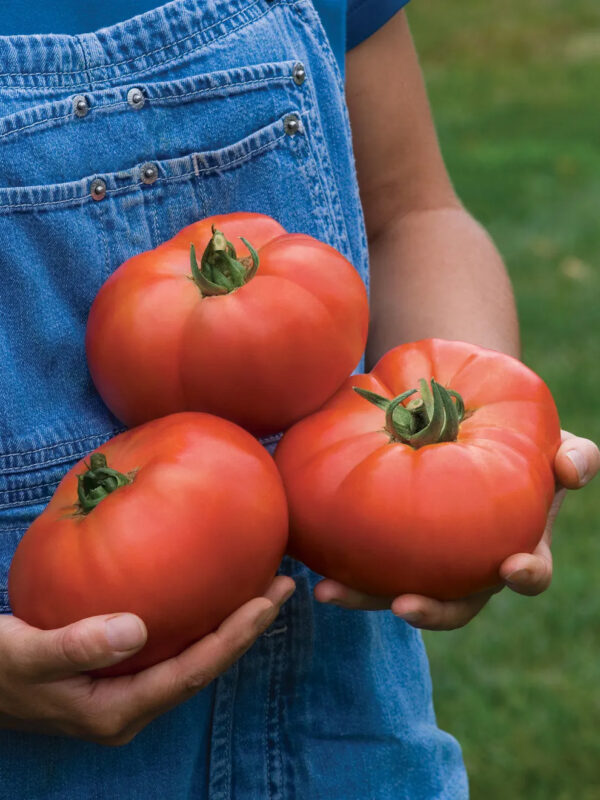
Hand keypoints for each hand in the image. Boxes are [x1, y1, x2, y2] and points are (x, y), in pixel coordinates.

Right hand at [0, 575, 293, 744]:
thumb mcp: (25, 654)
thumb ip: (75, 644)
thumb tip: (135, 629)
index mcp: (116, 712)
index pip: (191, 675)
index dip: (233, 639)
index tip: (266, 602)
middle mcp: (129, 709)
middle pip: (203, 669)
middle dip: (246, 630)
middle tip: (283, 585)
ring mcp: (126, 694)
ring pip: (192, 660)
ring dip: (229, 625)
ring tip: (263, 586)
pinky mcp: (119, 676)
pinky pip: (172, 649)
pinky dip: (199, 623)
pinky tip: (211, 595)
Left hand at [315, 431, 598, 629]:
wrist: (473, 427)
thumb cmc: (523, 442)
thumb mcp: (556, 444)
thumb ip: (575, 457)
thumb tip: (571, 470)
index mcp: (518, 546)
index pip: (530, 573)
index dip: (524, 575)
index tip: (511, 568)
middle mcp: (473, 565)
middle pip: (455, 604)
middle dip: (430, 612)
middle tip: (403, 606)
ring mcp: (430, 561)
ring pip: (397, 590)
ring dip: (364, 596)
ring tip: (327, 590)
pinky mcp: (392, 545)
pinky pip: (365, 558)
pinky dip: (338, 559)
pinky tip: (306, 554)